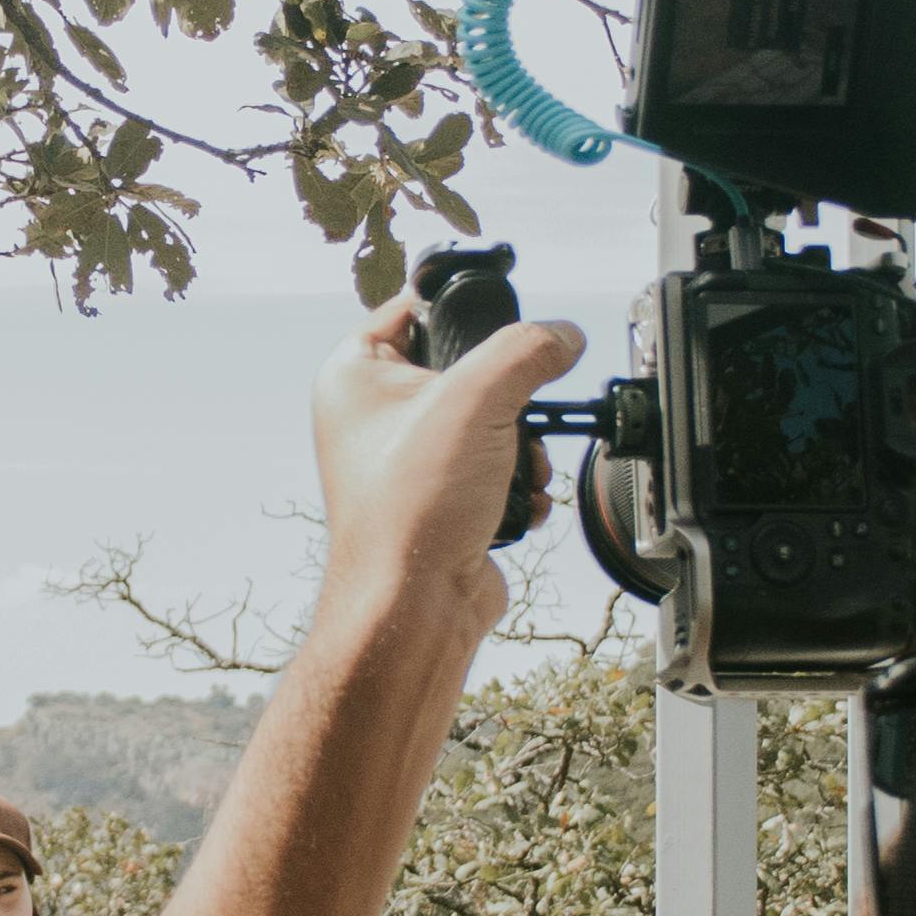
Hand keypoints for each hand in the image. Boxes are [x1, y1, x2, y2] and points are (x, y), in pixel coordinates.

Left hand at [313, 285, 585, 636]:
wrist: (416, 608)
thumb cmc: (411, 511)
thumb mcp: (478, 399)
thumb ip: (526, 351)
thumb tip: (562, 336)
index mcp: (353, 374)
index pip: (414, 307)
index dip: (462, 310)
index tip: (501, 320)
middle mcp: (371, 414)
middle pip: (464, 368)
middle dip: (509, 397)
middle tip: (514, 414)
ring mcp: (404, 460)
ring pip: (487, 421)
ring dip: (520, 446)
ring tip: (518, 469)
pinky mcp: (436, 499)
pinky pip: (491, 468)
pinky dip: (515, 485)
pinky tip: (517, 503)